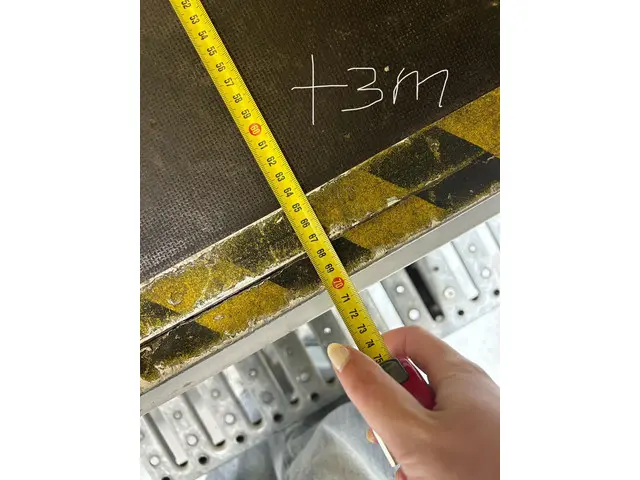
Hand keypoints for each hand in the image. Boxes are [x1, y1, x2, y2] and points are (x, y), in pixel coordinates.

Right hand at [326, 325, 498, 479]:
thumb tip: (344, 356)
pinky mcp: (475, 451)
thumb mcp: (413, 433)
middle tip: (388, 438)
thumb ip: (373, 392)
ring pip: (420, 424)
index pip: (406, 339)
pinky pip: (436, 448)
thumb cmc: (484, 474)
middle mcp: (469, 394)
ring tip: (414, 471)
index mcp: (458, 376)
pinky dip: (424, 464)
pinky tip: (427, 479)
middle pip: (409, 386)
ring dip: (406, 448)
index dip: (376, 350)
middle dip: (390, 415)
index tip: (352, 367)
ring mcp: (474, 424)